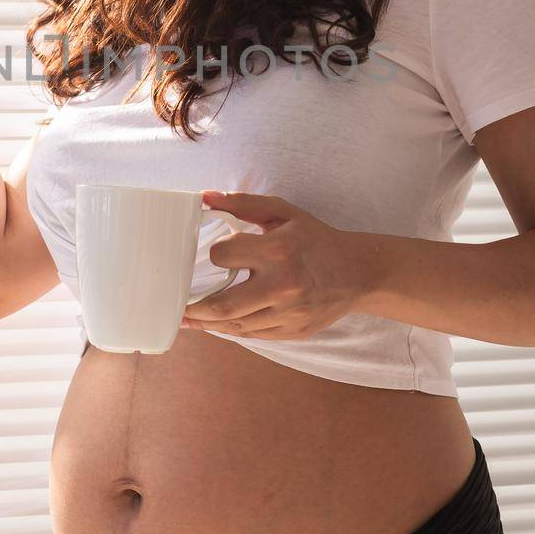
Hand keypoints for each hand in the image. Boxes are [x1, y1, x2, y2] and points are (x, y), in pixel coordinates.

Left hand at [180, 190, 373, 341]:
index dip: (213, 255)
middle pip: (222, 305)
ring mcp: (288, 314)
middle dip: (193, 308)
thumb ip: (243, 203)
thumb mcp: (283, 213)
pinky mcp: (293, 332)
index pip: (223, 256)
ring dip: (208, 323)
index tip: (210, 254)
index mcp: (277, 251)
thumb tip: (204, 198)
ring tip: (189, 318)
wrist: (357, 272)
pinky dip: (231, 330)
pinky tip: (217, 324)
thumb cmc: (315, 239)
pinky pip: (252, 335)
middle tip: (176, 306)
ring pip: (235, 325)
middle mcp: (282, 286)